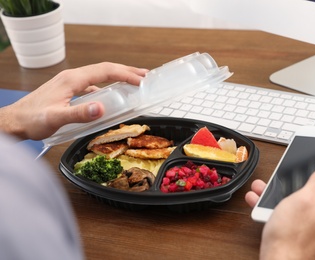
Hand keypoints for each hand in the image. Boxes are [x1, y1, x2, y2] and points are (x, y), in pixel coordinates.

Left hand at [0, 62, 147, 139]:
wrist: (14, 121)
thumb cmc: (32, 119)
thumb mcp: (56, 118)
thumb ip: (79, 113)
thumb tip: (101, 108)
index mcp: (73, 79)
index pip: (105, 71)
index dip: (125, 74)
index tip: (141, 81)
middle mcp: (73, 77)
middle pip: (105, 69)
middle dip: (127, 71)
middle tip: (145, 75)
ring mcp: (71, 83)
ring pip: (100, 76)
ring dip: (118, 77)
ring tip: (134, 82)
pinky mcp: (69, 90)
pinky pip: (93, 84)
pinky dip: (108, 86)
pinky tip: (111, 95)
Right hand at [246, 164, 314, 259]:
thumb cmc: (290, 235)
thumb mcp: (303, 200)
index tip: (314, 161)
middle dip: (296, 181)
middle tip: (283, 177)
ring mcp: (314, 226)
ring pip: (298, 202)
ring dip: (281, 194)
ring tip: (264, 190)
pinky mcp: (301, 233)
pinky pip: (290, 214)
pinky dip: (277, 208)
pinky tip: (263, 206)